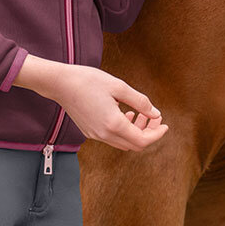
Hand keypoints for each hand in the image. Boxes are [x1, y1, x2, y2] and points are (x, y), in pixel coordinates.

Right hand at [13, 56, 168, 152]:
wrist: (60, 83)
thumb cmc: (88, 81)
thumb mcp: (119, 87)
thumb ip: (140, 102)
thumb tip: (156, 114)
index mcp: (114, 124)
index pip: (143, 140)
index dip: (157, 134)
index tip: (165, 124)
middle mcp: (104, 135)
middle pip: (135, 145)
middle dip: (148, 133)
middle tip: (154, 118)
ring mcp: (95, 135)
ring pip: (123, 143)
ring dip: (136, 132)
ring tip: (139, 113)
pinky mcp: (89, 132)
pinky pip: (112, 138)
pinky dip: (123, 131)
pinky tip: (124, 114)